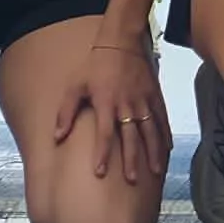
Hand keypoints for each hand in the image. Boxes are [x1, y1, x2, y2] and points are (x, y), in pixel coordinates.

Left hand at [60, 27, 174, 189]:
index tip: (100, 172)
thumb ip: (65, 113)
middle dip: (131, 160)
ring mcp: (143, 101)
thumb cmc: (94, 66)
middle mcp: (126, 105)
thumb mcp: (75, 86)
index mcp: (106, 103)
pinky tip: (167, 149)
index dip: (102, 154)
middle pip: (130, 137)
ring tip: (156, 171)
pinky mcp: (154, 95)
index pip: (104, 134)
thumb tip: (56, 137)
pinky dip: (165, 134)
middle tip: (132, 180)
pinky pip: (161, 118)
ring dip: (153, 152)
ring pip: (150, 131)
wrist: (120, 43)